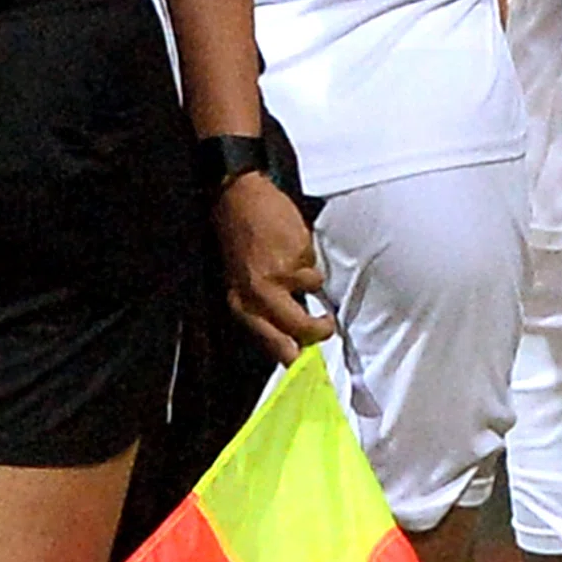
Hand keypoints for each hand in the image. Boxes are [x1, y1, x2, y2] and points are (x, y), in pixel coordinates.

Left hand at [212, 173, 331, 365]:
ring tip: (291, 258)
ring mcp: (279, 277)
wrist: (236, 199)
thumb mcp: (241, 284)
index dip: (296, 358)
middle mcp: (259, 296)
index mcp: (243, 307)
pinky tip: (290, 243)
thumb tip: (294, 341)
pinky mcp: (296, 256)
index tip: (310, 362)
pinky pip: (314, 264)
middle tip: (326, 324)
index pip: (275, 346)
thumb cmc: (239, 241)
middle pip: (302, 330)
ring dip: (309, 276)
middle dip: (320, 330)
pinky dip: (307, 255)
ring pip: (313, 289)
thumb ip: (265, 312)